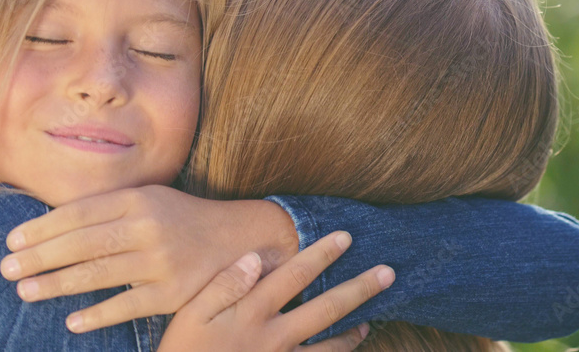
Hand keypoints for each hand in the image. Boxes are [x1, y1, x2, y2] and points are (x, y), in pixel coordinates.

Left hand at [0, 185, 300, 332]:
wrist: (242, 239)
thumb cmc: (184, 219)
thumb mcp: (151, 199)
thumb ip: (110, 207)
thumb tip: (54, 223)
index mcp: (139, 198)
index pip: (79, 212)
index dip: (42, 227)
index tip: (13, 241)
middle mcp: (148, 226)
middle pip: (82, 243)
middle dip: (39, 257)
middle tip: (7, 269)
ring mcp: (161, 260)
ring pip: (98, 274)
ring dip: (56, 284)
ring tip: (26, 292)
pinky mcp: (173, 293)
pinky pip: (126, 306)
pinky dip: (97, 315)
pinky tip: (72, 322)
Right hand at [157, 231, 394, 351]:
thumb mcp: (190, 315)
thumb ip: (223, 284)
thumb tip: (257, 257)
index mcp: (253, 312)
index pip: (295, 275)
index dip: (322, 254)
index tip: (346, 238)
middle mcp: (275, 337)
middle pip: (327, 308)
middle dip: (360, 288)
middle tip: (388, 272)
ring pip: (331, 346)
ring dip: (354, 330)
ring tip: (371, 318)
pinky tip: (347, 351)